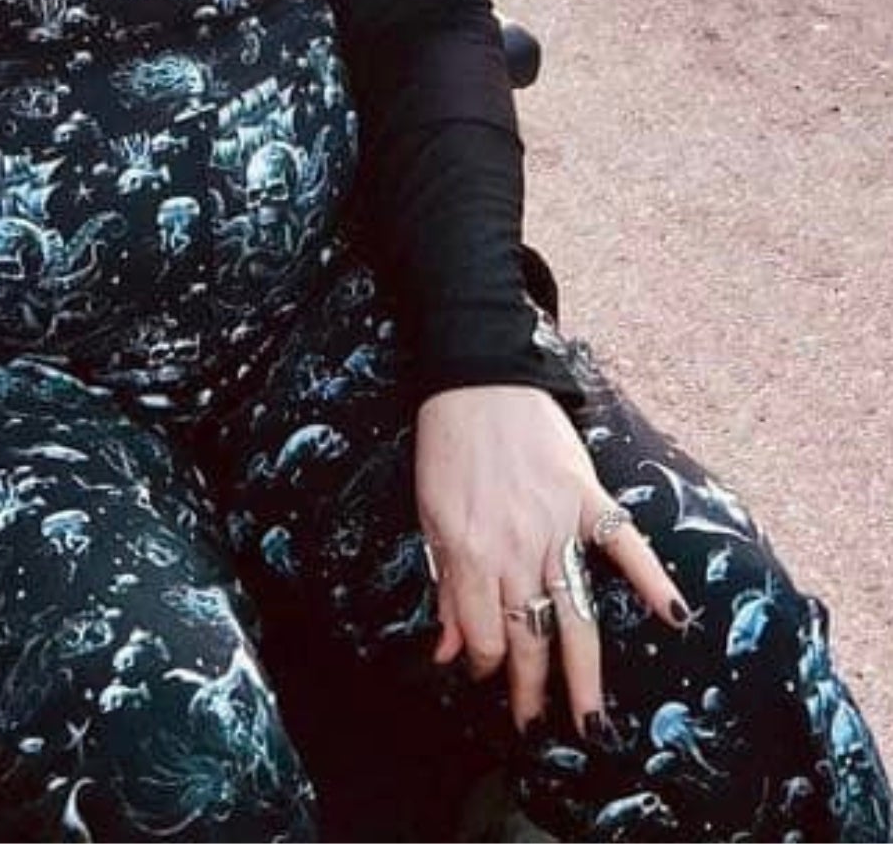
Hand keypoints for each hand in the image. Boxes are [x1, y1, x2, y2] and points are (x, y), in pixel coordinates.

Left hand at [415, 384, 685, 735]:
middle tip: (538, 730)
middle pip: (531, 636)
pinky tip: (675, 617)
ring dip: (584, 672)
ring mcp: (557, 523)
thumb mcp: (431, 514)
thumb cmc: (448, 444)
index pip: (484, 634)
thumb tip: (446, 649)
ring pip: (575, 613)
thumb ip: (445, 583)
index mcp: (472, 550)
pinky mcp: (587, 496)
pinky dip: (652, 580)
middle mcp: (517, 546)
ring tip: (593, 722)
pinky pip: (625, 545)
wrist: (477, 376)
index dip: (483, 664)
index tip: (486, 673)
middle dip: (532, 690)